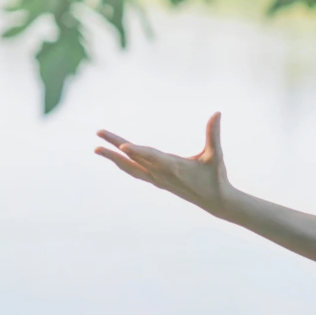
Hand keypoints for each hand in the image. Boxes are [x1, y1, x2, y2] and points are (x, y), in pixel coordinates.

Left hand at [95, 112, 235, 217]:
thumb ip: (213, 133)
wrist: (214, 202)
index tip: (122, 146)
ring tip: (97, 149)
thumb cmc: (216, 178)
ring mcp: (157, 179)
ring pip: (130, 168)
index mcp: (174, 167)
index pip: (152, 157)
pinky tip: (117, 159)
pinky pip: (135, 172)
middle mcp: (161, 174)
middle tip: (98, 134)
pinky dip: (124, 165)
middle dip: (115, 147)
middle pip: (133, 159)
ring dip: (113, 158)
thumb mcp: (215, 155)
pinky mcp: (158, 182)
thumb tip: (218, 112)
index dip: (137, 151)